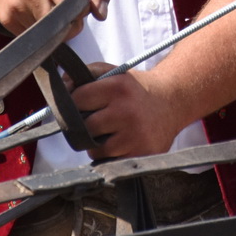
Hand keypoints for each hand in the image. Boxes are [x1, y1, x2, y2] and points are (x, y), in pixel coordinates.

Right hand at [0, 0, 112, 33]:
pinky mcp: (6, 18)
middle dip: (70, 25)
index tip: (79, 1)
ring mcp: (16, 6)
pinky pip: (31, 37)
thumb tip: (101, 15)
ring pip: (46, 36)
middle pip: (61, 28)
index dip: (82, 10)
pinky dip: (38, 30)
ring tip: (50, 5)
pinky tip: (35, 9)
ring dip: (54, 29)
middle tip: (67, 9)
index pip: (76, 10)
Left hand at [70, 67, 187, 159]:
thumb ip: (87, 72)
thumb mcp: (115, 72)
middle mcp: (126, 111)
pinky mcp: (141, 153)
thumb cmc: (136, 90)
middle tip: (94, 122)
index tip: (79, 106)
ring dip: (97, 145)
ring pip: (96, 149)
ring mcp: (134, 135)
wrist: (172, 102)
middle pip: (84, 127)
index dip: (74, 103)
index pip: (77, 99)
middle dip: (85, 126)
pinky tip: (121, 144)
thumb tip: (63, 83)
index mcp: (117, 87)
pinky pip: (111, 162)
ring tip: (109, 134)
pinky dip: (111, 156)